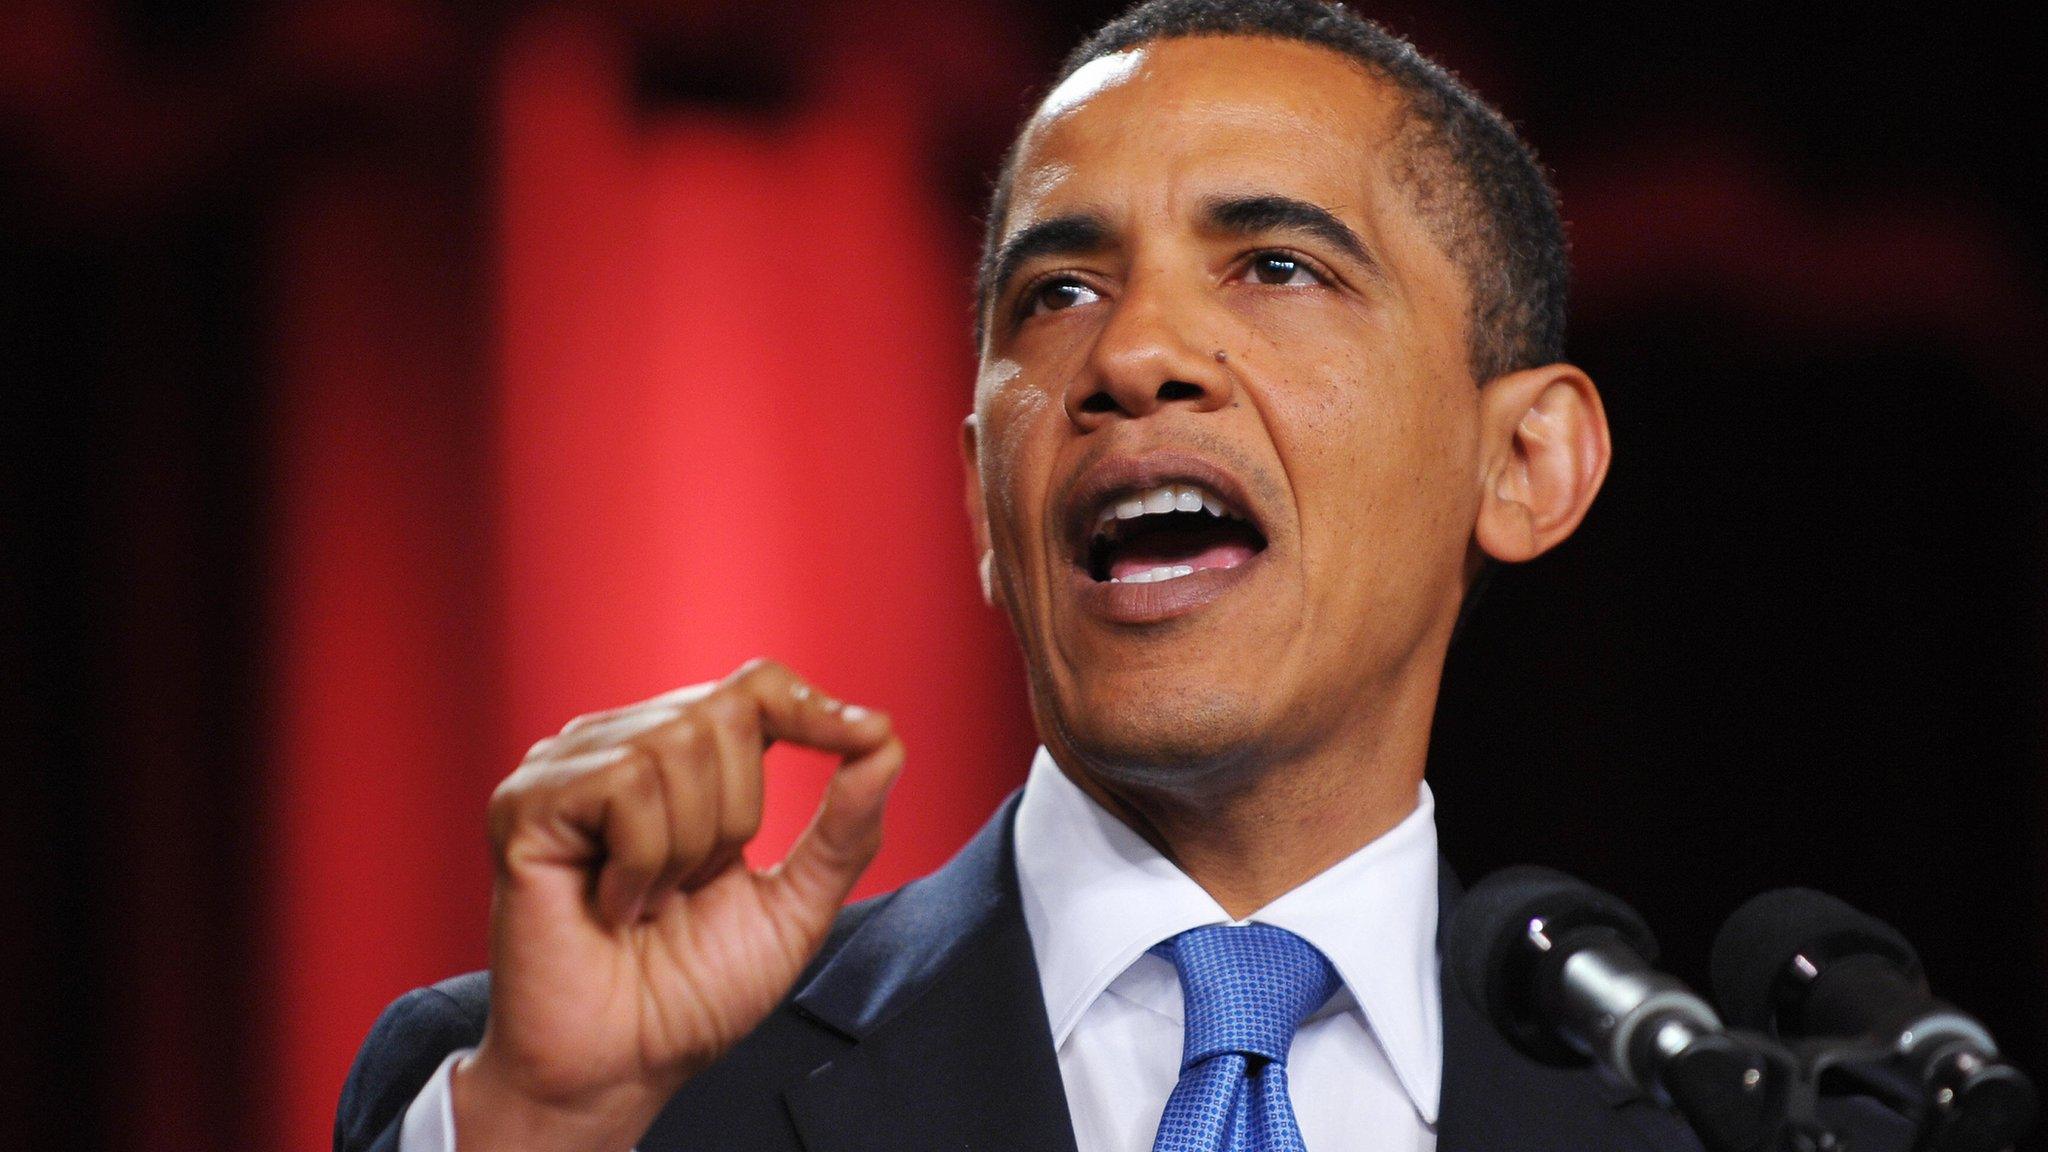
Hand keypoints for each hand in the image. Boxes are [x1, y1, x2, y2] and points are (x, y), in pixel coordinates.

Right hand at [450, 659, 902, 1150]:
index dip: (814, 708)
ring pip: (679, 743)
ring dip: (687, 848)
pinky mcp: (525, 803)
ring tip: (650, 902)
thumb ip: (843, 827)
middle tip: (694, 887)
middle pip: (730, 708)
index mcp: (684, 761)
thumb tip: (885, 739)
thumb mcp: (794, 906)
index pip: (758, 686)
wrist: (621, 1069)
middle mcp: (622, 746)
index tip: (867, 736)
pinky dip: (641, 861)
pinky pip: (624, 785)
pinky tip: (614, 905)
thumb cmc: (693, 994)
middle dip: (740, 814)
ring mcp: (567, 768)